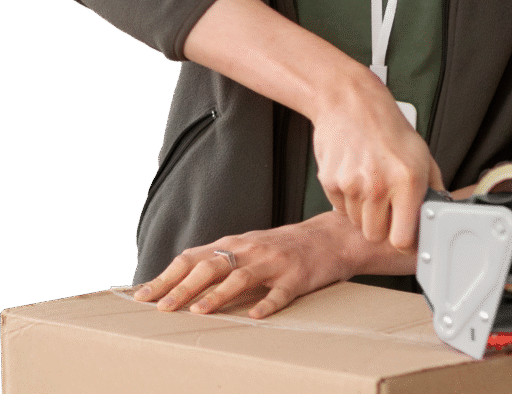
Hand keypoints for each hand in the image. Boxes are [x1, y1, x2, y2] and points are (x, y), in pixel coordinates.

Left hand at [133, 213, 358, 317]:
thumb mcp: (246, 249)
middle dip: (184, 287)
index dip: (166, 277)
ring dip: (218, 295)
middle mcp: (249, 250)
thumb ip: (218, 263)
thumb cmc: (280, 248)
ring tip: (199, 312)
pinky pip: (280, 293)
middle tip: (162, 308)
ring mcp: (273, 262)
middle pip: (211, 266)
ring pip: (241, 277)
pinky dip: (266, 304)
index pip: (192, 258)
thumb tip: (177, 285)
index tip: (142, 297)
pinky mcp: (296, 277)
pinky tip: (255, 316)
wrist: (328, 237)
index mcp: (233, 244)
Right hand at [311, 75, 444, 252]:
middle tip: (385, 202)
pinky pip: (339, 207)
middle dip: (381, 224)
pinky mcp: (330, 180)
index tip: (403, 233)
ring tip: (369, 181)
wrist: (349, 101)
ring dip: (363, 209)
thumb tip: (437, 215)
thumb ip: (432, 188)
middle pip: (375, 234)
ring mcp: (352, 184)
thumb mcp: (421, 153)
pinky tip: (354, 174)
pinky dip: (346, 197)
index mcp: (407, 180)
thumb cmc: (386, 125)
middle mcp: (379, 185)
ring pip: (356, 221)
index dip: (403, 239)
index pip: (402, 239)